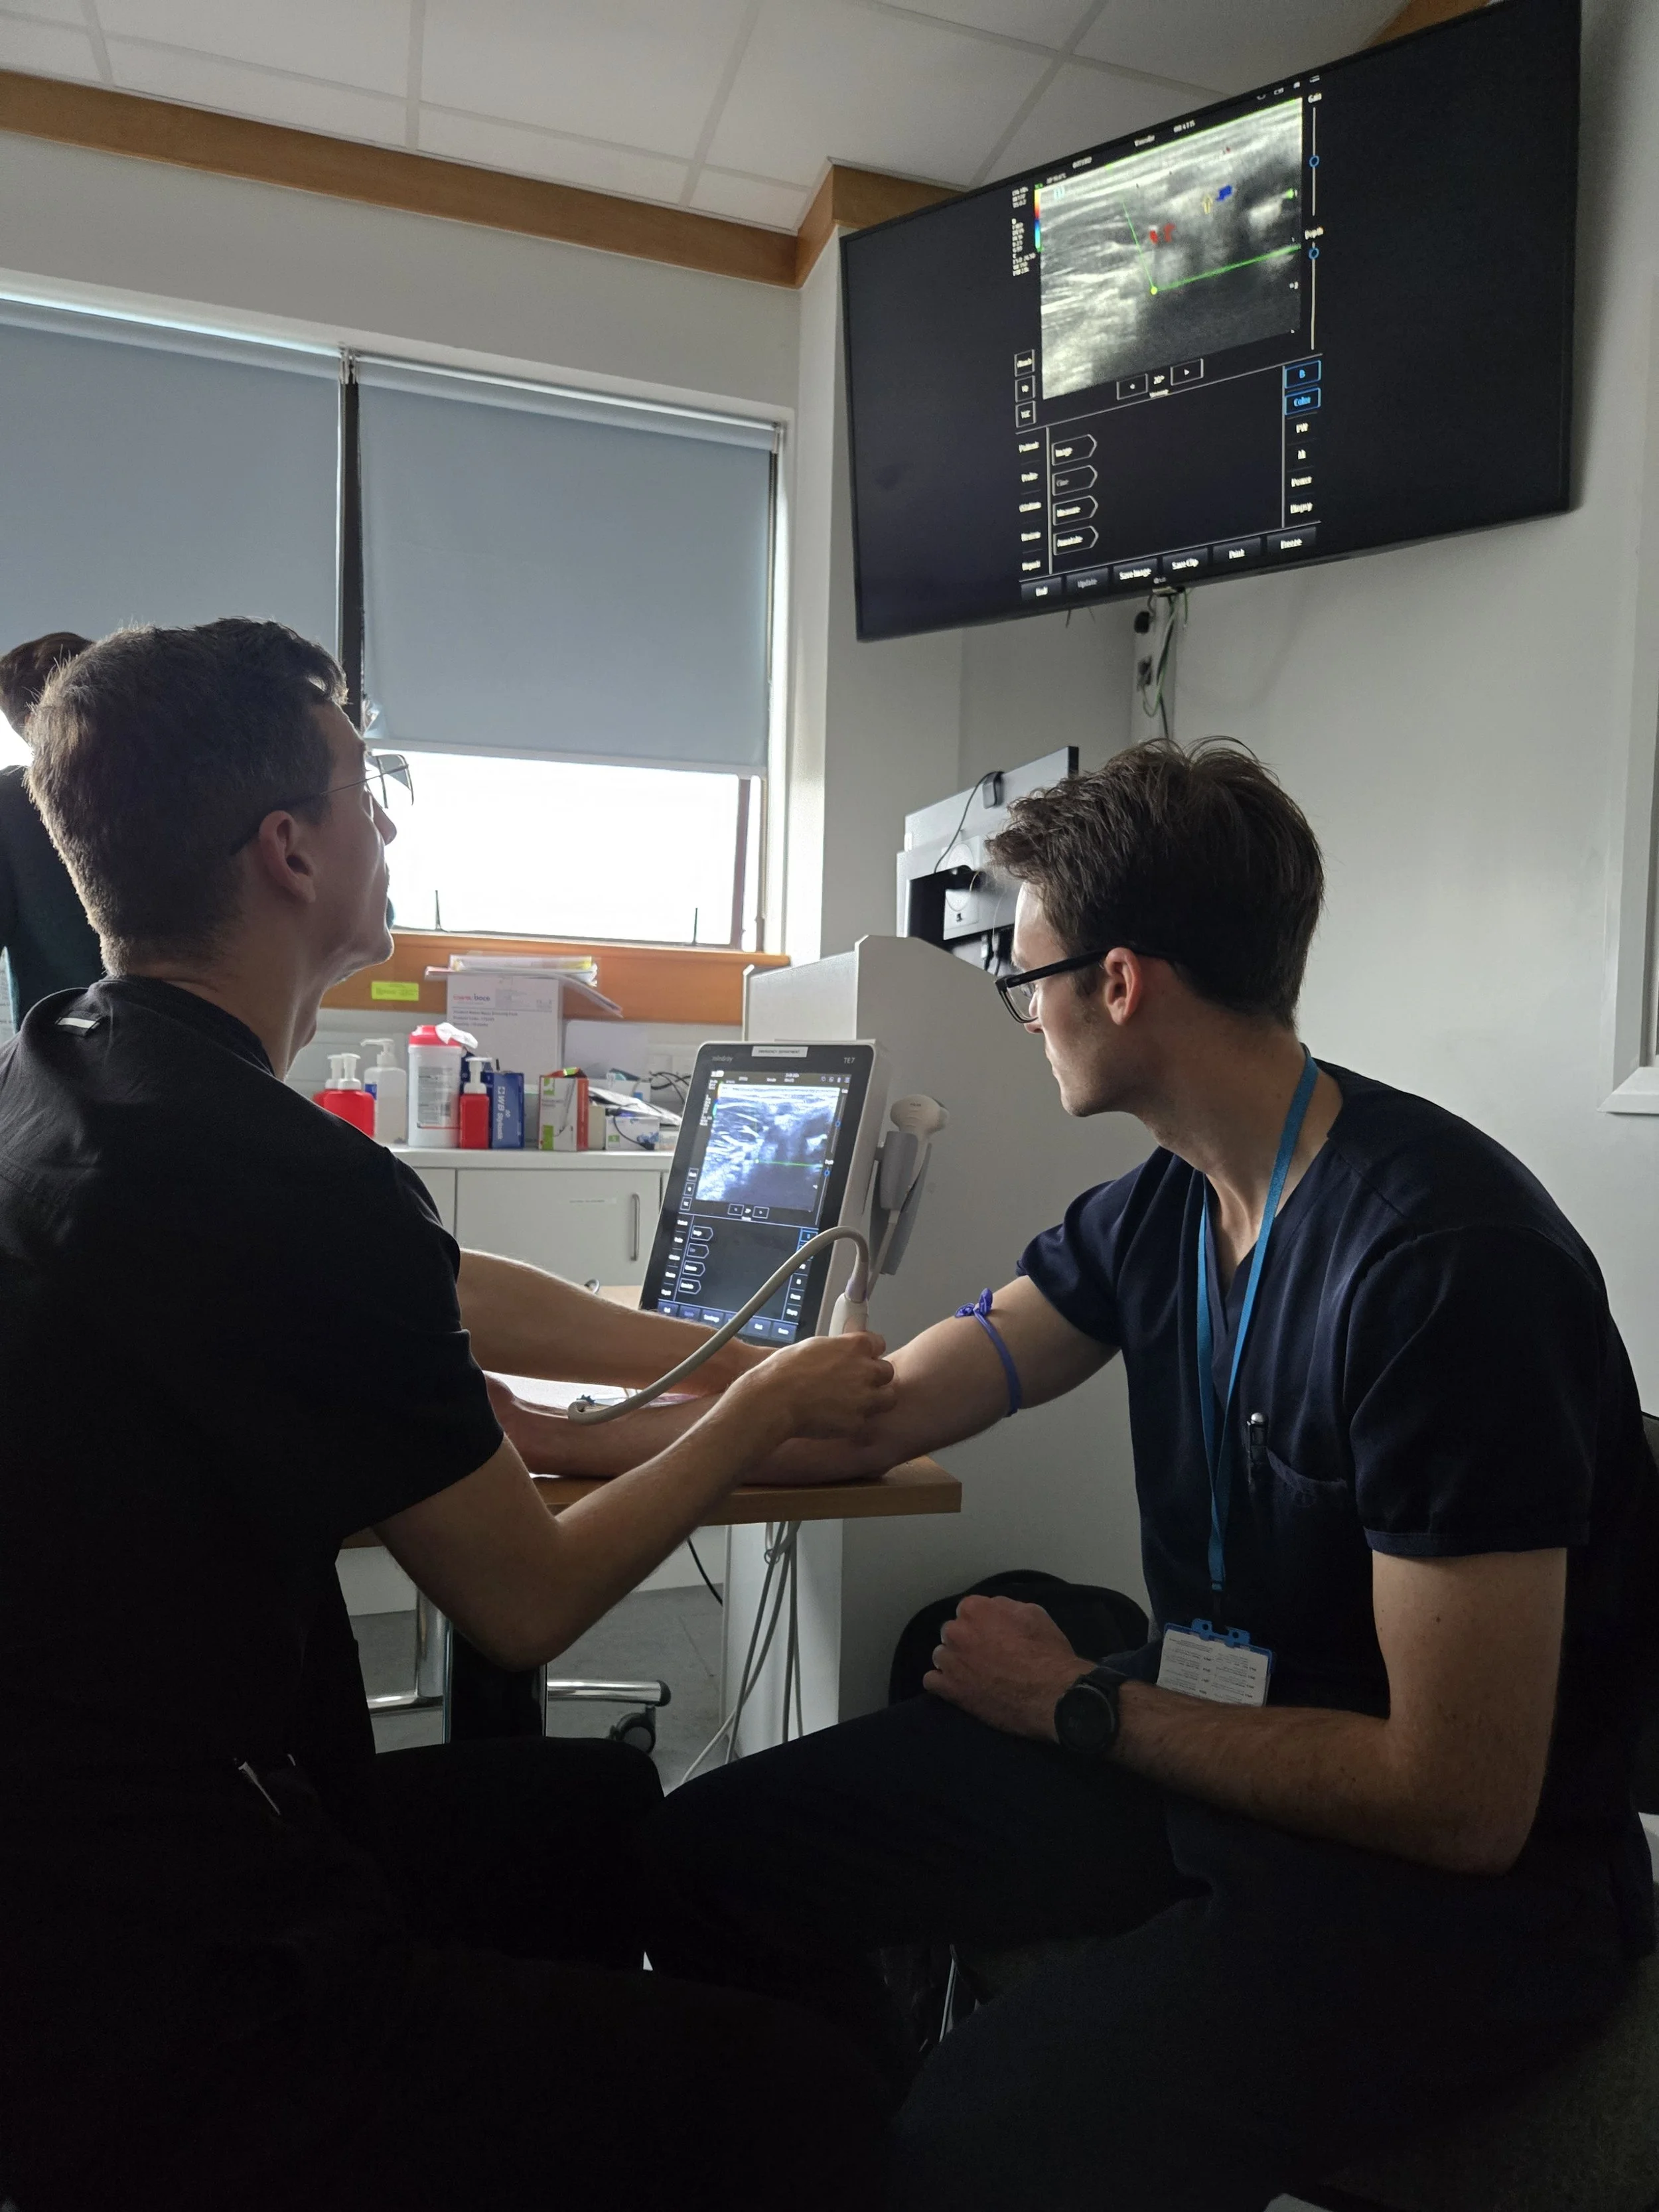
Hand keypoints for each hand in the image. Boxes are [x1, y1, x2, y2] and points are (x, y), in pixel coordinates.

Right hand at [729, 1330, 895, 1443]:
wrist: (774, 1399)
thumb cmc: (784, 1371)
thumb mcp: (813, 1346)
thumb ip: (836, 1349)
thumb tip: (840, 1352)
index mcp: (855, 1346)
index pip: (879, 1343)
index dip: (869, 1352)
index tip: (862, 1358)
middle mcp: (866, 1370)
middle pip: (887, 1371)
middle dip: (876, 1377)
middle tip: (859, 1383)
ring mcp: (864, 1397)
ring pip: (888, 1398)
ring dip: (876, 1399)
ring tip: (856, 1403)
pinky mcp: (857, 1422)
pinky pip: (865, 1421)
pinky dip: (855, 1421)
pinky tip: (838, 1419)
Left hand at [924, 1594, 1092, 1740]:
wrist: (1052, 1695)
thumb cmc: (1046, 1652)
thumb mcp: (1033, 1613)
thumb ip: (1005, 1607)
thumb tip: (993, 1609)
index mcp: (974, 1609)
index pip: (968, 1611)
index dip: (982, 1624)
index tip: (994, 1636)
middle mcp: (956, 1631)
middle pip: (952, 1633)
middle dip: (966, 1642)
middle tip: (987, 1657)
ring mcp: (950, 1661)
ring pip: (941, 1656)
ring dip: (954, 1663)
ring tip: (974, 1676)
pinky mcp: (949, 1690)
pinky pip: (931, 1681)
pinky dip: (943, 1684)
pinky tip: (959, 1688)